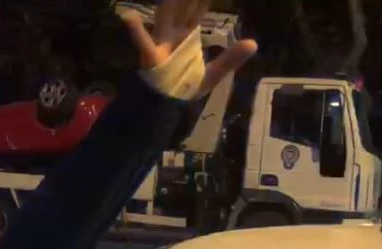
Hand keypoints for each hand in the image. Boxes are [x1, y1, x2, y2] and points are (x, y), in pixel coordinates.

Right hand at [116, 0, 256, 99]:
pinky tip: (128, 16)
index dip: (202, 0)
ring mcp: (160, 43)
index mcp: (187, 36)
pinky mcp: (150, 57)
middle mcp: (172, 35)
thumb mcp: (213, 74)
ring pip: (164, 17)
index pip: (196, 11)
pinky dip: (135, 30)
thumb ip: (231, 59)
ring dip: (168, 4)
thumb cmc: (185, 87)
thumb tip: (254, 43)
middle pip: (180, 8)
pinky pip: (143, 42)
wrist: (167, 106)